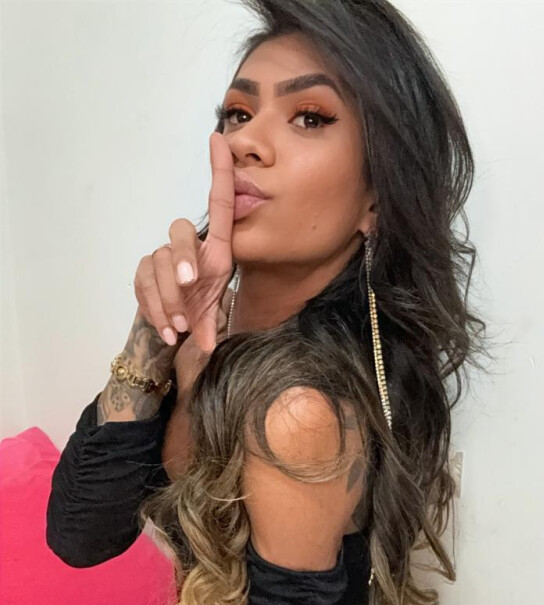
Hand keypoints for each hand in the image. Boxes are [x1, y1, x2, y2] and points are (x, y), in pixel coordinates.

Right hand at [133, 132, 234, 353]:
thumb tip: (209, 345)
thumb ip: (212, 326)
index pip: (219, 205)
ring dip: (169, 298)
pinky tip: (167, 330)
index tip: (218, 140)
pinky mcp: (143, 272)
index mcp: (216, 251)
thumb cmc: (199, 313)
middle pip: (180, 231)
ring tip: (180, 328)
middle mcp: (190, 249)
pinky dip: (155, 309)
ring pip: (158, 263)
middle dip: (182, 256)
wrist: (174, 330)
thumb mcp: (213, 316)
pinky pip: (143, 283)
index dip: (220, 172)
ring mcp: (163, 258)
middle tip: (188, 283)